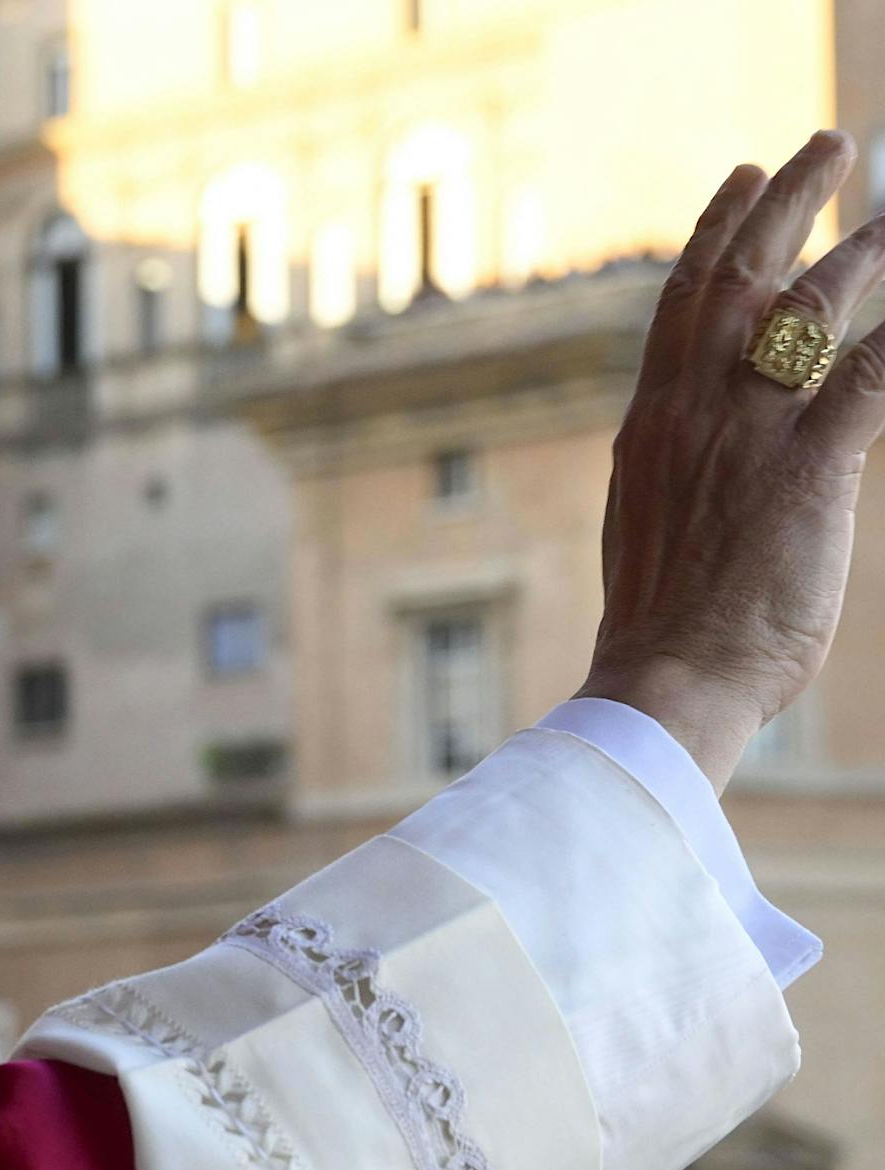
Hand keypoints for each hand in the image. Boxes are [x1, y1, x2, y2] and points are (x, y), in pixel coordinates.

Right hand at [578, 130, 884, 792]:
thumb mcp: (646, 525)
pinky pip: (872, 371)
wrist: (663, 684)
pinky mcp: (809, 469)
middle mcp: (691, 411)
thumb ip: (673, 468)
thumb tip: (692, 451)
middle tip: (824, 146)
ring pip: (810, 307)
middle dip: (786, 200)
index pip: (682, 303)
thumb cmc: (658, 628)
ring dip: (861, 245)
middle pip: (741, 276)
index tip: (740, 182)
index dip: (716, 232)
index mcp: (648, 426)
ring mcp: (748, 435)